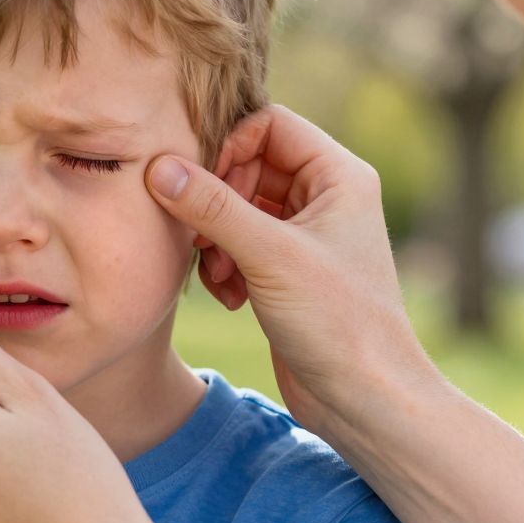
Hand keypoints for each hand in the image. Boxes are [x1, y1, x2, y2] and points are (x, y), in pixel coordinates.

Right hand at [144, 104, 435, 431]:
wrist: (364, 399)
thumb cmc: (338, 323)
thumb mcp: (269, 257)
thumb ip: (212, 207)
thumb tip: (159, 166)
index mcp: (339, 177)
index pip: (269, 123)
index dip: (229, 148)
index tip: (203, 186)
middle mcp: (325, 198)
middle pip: (247, 165)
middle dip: (215, 200)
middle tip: (201, 237)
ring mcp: (305, 235)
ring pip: (236, 207)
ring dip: (214, 237)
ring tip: (220, 275)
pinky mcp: (286, 271)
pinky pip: (238, 244)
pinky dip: (224, 264)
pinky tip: (230, 297)